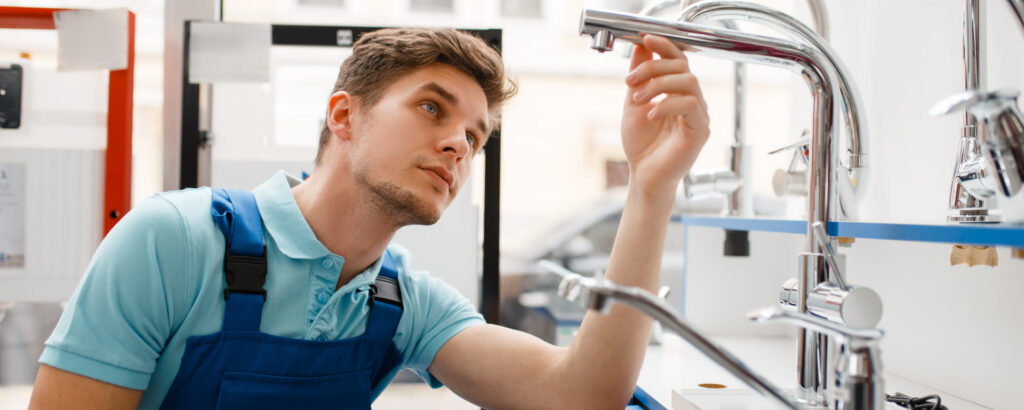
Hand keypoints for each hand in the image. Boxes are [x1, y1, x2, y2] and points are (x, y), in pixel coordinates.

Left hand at [621, 35, 709, 196]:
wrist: (644, 175)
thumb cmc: (642, 145)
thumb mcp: (634, 103)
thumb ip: (639, 77)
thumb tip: (640, 48)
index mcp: (677, 92)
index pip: (678, 60)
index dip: (664, 46)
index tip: (645, 39)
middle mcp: (692, 100)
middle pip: (683, 67)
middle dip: (653, 68)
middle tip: (630, 80)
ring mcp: (698, 115)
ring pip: (688, 82)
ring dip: (658, 85)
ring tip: (638, 99)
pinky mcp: (700, 130)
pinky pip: (689, 105)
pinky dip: (667, 105)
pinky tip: (650, 114)